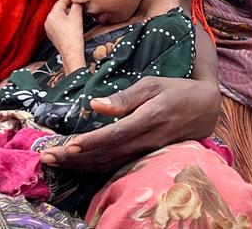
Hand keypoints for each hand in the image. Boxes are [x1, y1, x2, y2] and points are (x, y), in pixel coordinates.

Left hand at [39, 76, 220, 170]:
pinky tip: (75, 165)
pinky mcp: (145, 157)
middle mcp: (147, 140)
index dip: (91, 142)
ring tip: (53, 162)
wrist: (206, 109)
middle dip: (74, 158)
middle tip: (45, 157)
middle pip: (106, 154)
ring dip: (79, 165)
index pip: (116, 134)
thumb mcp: (153, 85)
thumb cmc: (176, 91)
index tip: (68, 146)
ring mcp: (147, 152)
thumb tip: (94, 105)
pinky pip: (116, 165)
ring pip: (109, 163)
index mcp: (149, 118)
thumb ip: (124, 97)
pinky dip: (93, 166)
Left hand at [45, 0, 85, 68]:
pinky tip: (73, 26)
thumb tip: (77, 0)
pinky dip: (65, 23)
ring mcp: (49, 28)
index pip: (62, 1)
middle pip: (60, 8)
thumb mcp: (77, 16)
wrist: (71, 52)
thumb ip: (77, 5)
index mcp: (52, 15)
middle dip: (69, 7)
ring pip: (59, 16)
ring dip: (68, 15)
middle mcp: (48, 21)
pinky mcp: (52, 34)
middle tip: (79, 8)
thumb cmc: (73, 36)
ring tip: (77, 18)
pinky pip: (58, 24)